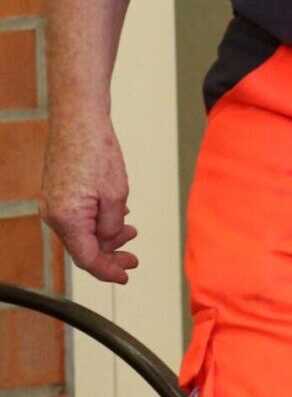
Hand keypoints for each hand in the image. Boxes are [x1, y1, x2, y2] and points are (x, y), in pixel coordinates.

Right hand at [40, 110, 137, 283]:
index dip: (108, 271)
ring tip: (131, 232)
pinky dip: (97, 222)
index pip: (87, 259)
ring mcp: (52, 204)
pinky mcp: (56, 194)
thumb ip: (112, 226)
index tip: (126, 276)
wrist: (78, 121)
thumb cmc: (96, 152)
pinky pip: (77, 217)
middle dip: (110, 255)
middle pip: (83, 248)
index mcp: (67, 219)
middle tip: (133, 259)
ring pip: (81, 232)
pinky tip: (117, 217)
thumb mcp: (116, 195)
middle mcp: (54, 214)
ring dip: (106, 236)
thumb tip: (108, 241)